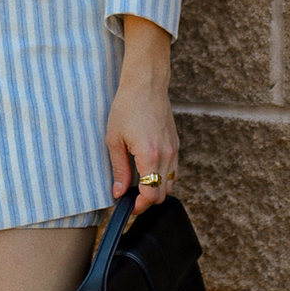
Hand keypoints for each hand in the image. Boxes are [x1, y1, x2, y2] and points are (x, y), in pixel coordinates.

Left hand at [105, 17, 176, 217]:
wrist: (145, 84)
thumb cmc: (126, 107)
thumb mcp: (114, 139)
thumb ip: (119, 169)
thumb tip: (119, 192)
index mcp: (150, 155)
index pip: (151, 194)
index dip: (139, 206)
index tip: (128, 207)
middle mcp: (167, 154)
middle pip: (163, 193)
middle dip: (147, 201)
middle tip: (130, 198)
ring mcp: (174, 149)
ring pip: (171, 183)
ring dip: (156, 189)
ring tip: (138, 185)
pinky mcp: (175, 143)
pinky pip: (173, 170)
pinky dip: (163, 177)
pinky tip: (147, 171)